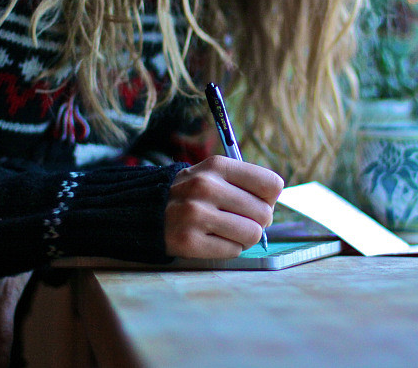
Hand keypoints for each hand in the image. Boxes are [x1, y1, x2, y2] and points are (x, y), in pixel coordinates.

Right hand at [165, 155, 283, 258]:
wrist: (144, 209)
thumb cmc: (191, 193)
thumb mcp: (213, 173)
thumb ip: (245, 183)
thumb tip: (273, 204)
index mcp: (217, 166)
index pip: (271, 184)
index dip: (269, 198)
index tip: (255, 201)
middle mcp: (206, 187)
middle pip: (264, 213)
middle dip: (257, 221)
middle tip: (239, 219)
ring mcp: (195, 215)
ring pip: (252, 234)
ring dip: (244, 237)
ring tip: (227, 230)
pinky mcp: (188, 242)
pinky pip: (233, 251)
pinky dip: (229, 249)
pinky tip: (213, 239)